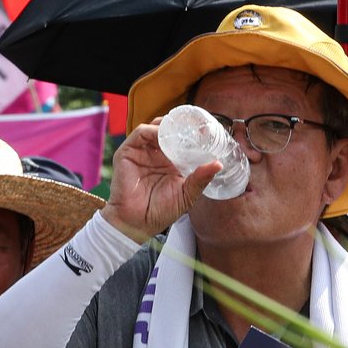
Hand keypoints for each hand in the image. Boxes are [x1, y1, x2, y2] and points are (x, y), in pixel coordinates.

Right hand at [100, 119, 222, 243]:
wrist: (138, 223)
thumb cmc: (162, 211)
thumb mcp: (187, 194)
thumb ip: (200, 178)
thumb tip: (218, 164)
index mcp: (172, 162)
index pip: (183, 141)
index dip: (194, 134)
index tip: (208, 130)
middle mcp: (158, 154)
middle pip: (170, 130)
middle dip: (182, 125)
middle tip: (196, 125)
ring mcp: (143, 152)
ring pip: (156, 127)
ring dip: (169, 126)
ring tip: (181, 129)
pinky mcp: (128, 152)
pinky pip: (141, 133)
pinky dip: (153, 130)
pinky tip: (163, 136)